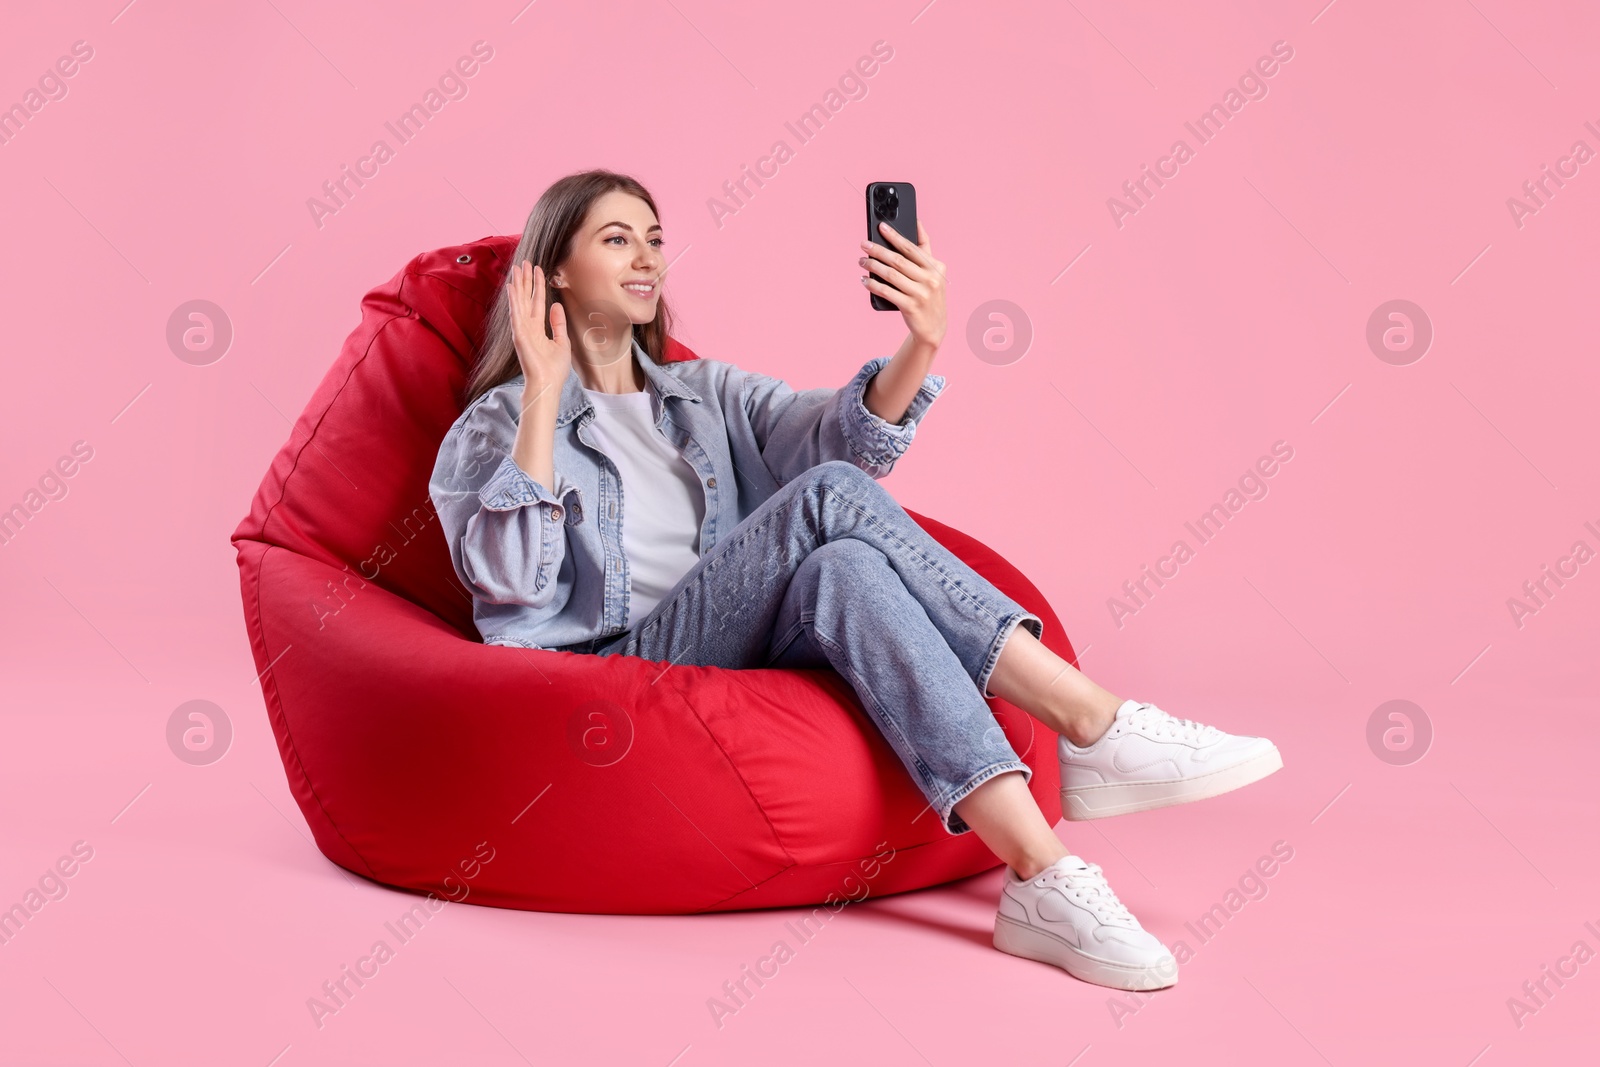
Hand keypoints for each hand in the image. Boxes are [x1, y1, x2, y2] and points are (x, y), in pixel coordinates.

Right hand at [507, 260, 571, 404]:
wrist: (548, 385)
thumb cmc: (554, 369)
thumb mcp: (562, 342)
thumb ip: (558, 324)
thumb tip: (556, 305)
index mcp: (537, 328)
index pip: (537, 301)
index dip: (537, 285)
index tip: (538, 269)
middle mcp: (527, 326)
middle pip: (526, 298)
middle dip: (525, 280)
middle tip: (524, 262)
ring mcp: (522, 330)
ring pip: (519, 301)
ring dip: (518, 284)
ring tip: (517, 268)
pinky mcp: (519, 335)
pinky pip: (516, 313)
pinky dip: (513, 300)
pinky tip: (511, 287)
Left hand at [860, 218, 946, 347]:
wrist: (934, 328)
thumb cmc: (929, 296)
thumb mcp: (933, 273)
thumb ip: (925, 251)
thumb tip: (917, 224)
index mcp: (936, 267)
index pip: (912, 248)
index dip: (896, 236)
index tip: (881, 227)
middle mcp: (930, 279)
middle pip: (898, 260)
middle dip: (878, 250)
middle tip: (863, 244)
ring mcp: (921, 294)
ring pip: (891, 275)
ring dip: (873, 266)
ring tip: (862, 261)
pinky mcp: (911, 307)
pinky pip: (887, 292)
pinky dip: (873, 285)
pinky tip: (865, 280)